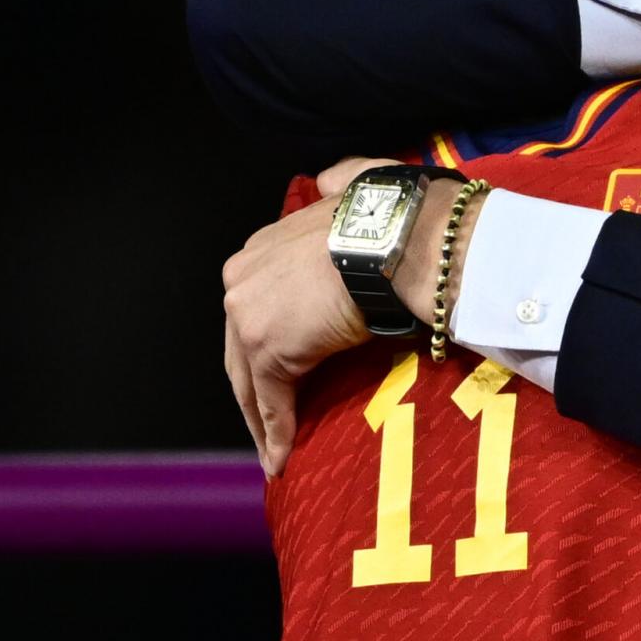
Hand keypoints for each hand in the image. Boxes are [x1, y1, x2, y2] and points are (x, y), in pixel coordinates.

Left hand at [221, 156, 386, 476]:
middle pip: (240, 348)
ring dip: (262, 418)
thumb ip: (337, 184)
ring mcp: (248, 318)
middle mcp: (241, 280)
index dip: (266, 339)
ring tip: (274, 450)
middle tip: (268, 420)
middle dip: (253, 387)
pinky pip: (272, 402)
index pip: (254, 306)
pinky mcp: (269, 352)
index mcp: (259, 248)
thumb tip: (331, 181)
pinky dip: (276, 433)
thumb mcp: (355, 182)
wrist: (399, 236)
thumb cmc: (390, 212)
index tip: (283, 362)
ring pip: (250, 381)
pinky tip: (280, 459)